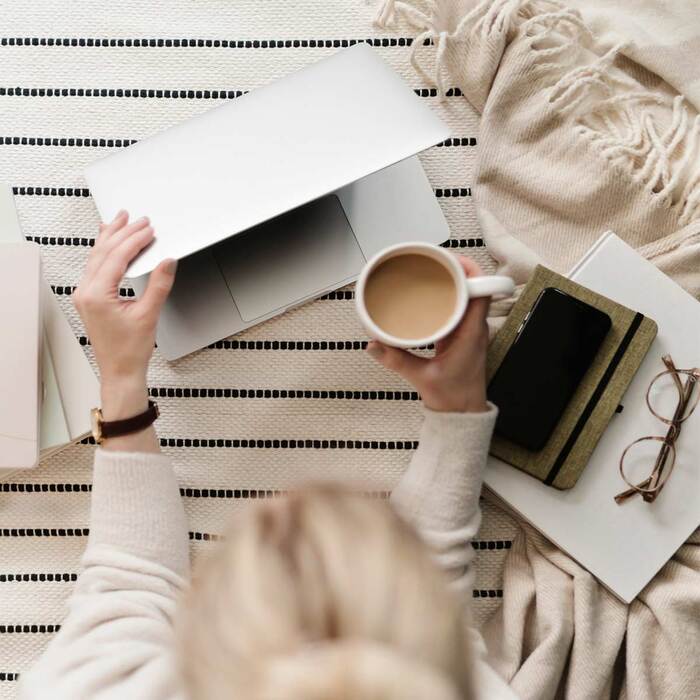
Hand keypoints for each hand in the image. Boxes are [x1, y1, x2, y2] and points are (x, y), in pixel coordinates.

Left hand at [73, 210, 176, 425]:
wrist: (120, 370)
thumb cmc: (130, 350)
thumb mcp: (149, 314)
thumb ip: (159, 284)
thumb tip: (167, 262)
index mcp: (96, 295)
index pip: (116, 257)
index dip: (134, 240)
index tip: (149, 230)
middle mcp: (86, 292)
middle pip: (103, 252)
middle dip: (122, 232)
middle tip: (138, 219)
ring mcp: (85, 294)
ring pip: (96, 257)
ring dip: (111, 237)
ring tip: (121, 220)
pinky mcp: (89, 298)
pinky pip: (94, 266)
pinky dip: (105, 251)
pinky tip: (108, 241)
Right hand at [366, 255, 489, 412]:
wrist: (463, 414)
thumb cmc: (453, 398)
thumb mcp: (422, 378)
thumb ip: (397, 360)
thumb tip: (374, 344)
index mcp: (471, 333)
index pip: (482, 292)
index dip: (470, 271)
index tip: (451, 260)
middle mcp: (474, 328)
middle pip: (474, 287)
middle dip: (456, 270)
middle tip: (434, 260)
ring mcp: (468, 331)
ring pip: (467, 296)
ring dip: (453, 282)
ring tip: (432, 271)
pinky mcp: (461, 336)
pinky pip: (459, 308)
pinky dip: (448, 297)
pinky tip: (432, 295)